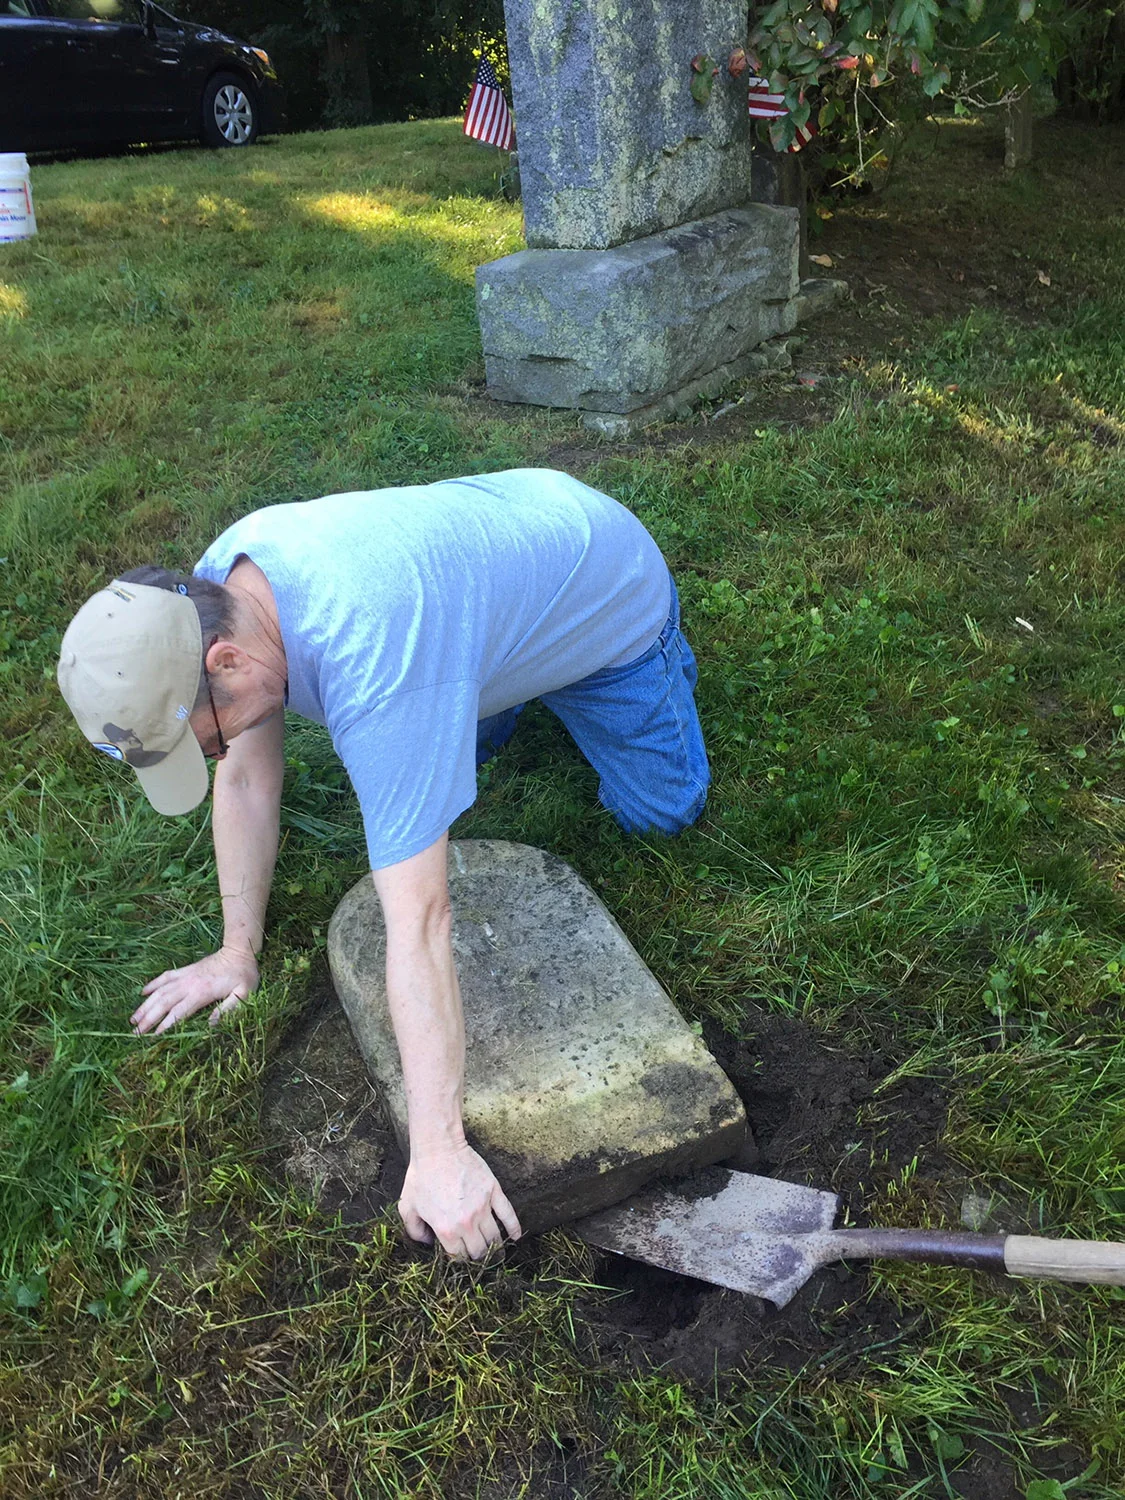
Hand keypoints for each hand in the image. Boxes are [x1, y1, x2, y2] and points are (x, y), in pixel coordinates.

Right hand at [133, 947, 258, 1034]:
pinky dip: (152, 984)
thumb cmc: (244, 975)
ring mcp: (185, 976)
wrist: (239, 951)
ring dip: (145, 1005)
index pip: (178, 1012)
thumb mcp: (244, 994)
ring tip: (133, 1019)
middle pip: (163, 1003)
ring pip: (160, 991)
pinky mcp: (184, 970)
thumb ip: (228, 1009)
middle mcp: (189, 984)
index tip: (152, 1037)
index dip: (165, 1025)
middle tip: (135, 1033)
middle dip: (148, 1019)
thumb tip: (210, 1025)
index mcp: (202, 992)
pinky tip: (141, 993)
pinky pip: (164, 977)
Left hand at [399, 1143, 521, 1259]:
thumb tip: (427, 1243)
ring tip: (497, 1253)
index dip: (459, 1259)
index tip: (460, 1255)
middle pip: (479, 1251)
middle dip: (478, 1257)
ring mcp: (483, 1207)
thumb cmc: (421, 1177)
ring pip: (495, 1237)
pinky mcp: (494, 1192)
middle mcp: (467, 1223)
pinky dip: (514, 1228)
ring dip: (496, 1248)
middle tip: (478, 1255)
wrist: (438, 1149)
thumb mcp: (407, 1207)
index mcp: (446, 1230)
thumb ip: (414, 1231)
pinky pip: (508, 1215)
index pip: (459, 1257)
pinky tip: (516, 1236)